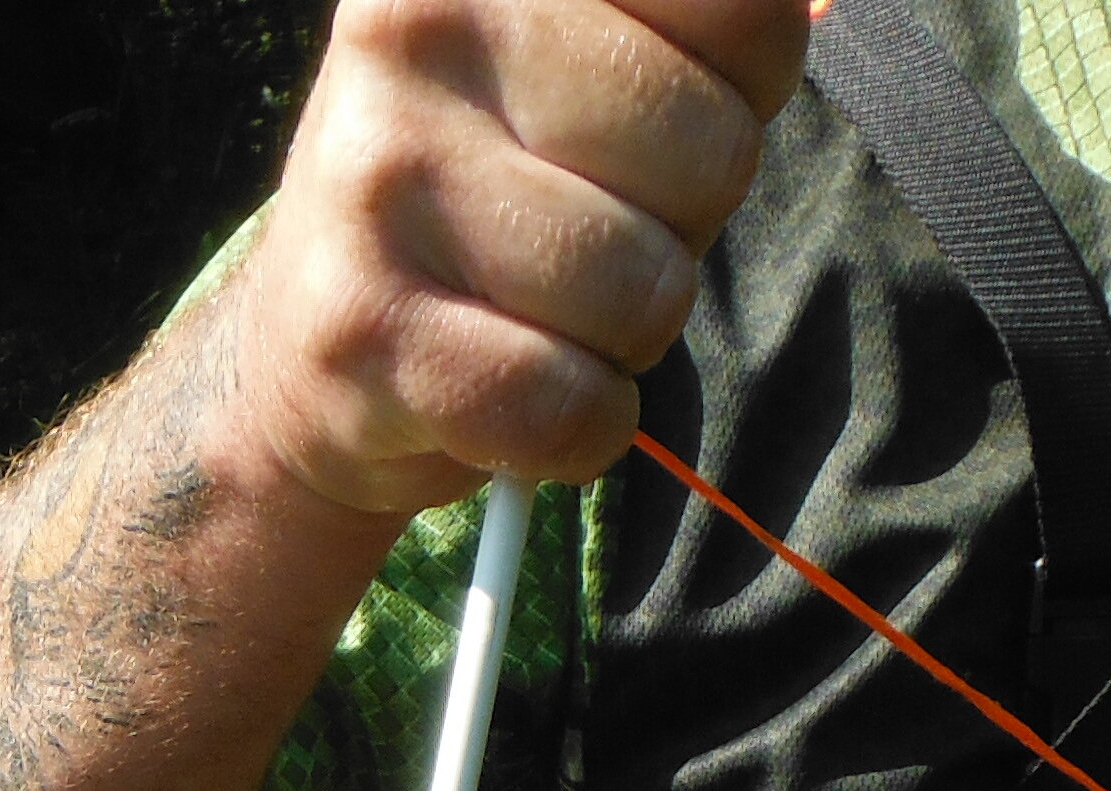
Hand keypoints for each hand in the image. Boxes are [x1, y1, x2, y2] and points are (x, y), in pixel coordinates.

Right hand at [224, 0, 814, 518]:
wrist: (306, 348)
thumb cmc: (489, 190)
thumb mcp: (574, 58)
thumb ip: (685, 27)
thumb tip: (803, 10)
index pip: (744, 5)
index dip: (741, 90)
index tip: (657, 122)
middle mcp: (418, 25)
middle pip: (709, 152)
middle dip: (683, 222)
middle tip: (591, 230)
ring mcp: (379, 178)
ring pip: (642, 290)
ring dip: (626, 338)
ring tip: (543, 312)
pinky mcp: (362, 329)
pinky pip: (568, 405)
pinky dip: (578, 429)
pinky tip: (522, 397)